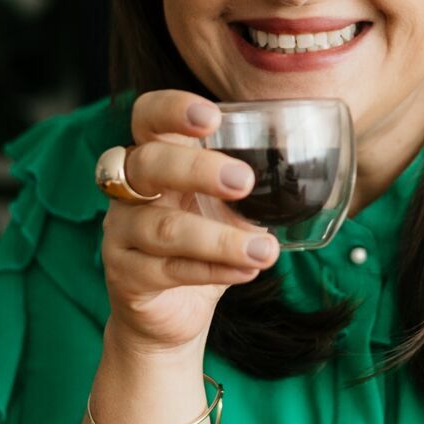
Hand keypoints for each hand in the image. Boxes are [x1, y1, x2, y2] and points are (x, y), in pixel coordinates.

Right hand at [101, 89, 279, 351]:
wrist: (169, 314)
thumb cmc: (201, 245)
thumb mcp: (226, 208)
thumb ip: (247, 187)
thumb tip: (303, 174)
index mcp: (154, 158)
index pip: (147, 117)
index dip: (171, 110)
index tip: (212, 117)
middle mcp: (128, 191)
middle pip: (148, 163)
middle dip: (196, 168)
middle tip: (243, 181)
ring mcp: (121, 233)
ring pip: (164, 228)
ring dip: (220, 239)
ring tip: (266, 251)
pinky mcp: (126, 276)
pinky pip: (169, 270)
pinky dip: (214, 270)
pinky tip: (247, 271)